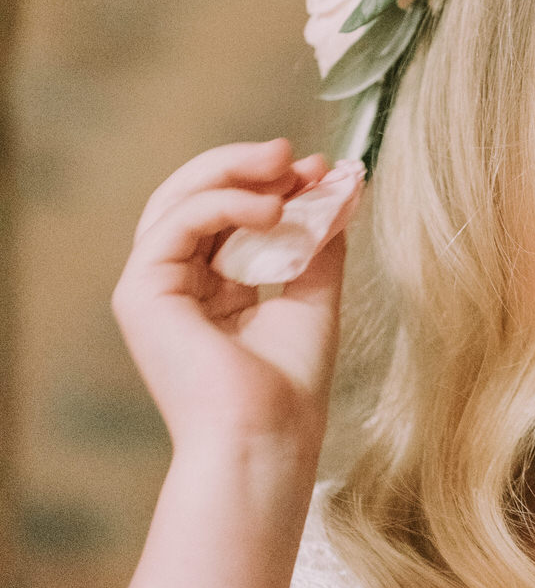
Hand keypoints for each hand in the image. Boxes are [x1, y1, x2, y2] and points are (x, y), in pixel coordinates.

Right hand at [112, 138, 348, 458]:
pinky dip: (225, 202)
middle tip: (295, 152)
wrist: (268, 435)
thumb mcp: (314, 295)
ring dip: (235, 172)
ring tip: (288, 169)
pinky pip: (178, 222)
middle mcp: (178, 283)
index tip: (323, 168)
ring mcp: (154, 287)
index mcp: (214, 287)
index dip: (273, 183)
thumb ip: (318, 241)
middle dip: (248, 166)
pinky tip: (271, 208)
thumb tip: (341, 186)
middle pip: (197, 196)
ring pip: (179, 198)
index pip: (231, 213)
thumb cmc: (290, 384)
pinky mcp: (141, 292)